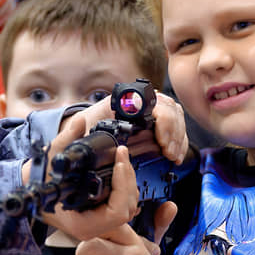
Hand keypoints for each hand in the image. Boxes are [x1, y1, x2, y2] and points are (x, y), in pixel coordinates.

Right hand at [21, 114, 138, 240]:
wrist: (31, 191)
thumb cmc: (39, 181)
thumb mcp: (51, 157)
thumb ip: (67, 138)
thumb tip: (81, 121)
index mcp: (82, 223)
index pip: (117, 212)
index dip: (123, 185)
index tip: (119, 161)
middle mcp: (92, 228)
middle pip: (127, 208)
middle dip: (128, 179)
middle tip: (122, 156)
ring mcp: (98, 223)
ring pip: (128, 207)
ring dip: (129, 182)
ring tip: (122, 161)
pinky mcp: (102, 215)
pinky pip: (123, 205)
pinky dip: (125, 188)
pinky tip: (120, 171)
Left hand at [58, 93, 188, 163]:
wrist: (88, 129)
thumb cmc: (87, 127)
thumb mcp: (83, 127)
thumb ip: (75, 129)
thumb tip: (80, 121)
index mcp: (124, 99)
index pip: (154, 103)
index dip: (164, 121)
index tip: (162, 141)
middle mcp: (141, 100)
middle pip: (170, 108)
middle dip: (173, 132)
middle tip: (169, 152)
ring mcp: (151, 108)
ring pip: (176, 115)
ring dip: (178, 137)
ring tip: (172, 155)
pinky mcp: (157, 120)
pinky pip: (176, 124)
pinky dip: (179, 139)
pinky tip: (175, 153)